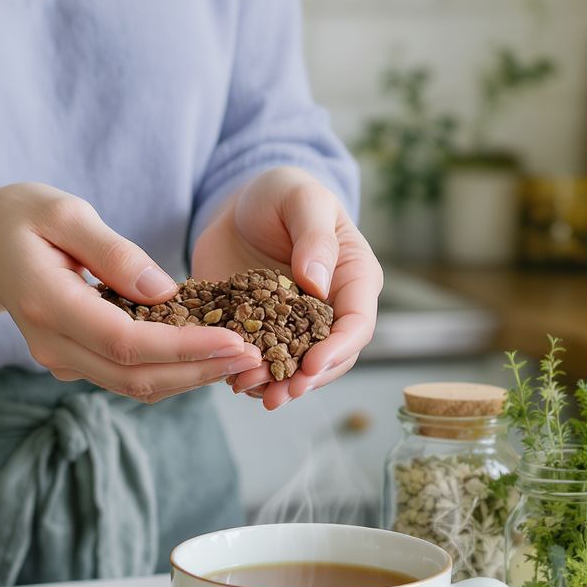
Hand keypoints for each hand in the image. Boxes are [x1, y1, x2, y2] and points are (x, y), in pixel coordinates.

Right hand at [0, 183, 262, 401]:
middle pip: (136, 377)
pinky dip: (173, 371)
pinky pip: (129, 376)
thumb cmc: (20, 217)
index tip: (237, 340)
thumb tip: (163, 289)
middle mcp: (53, 344)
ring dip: (193, 377)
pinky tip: (212, 355)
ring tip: (247, 359)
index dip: (185, 349)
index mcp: (47, 304)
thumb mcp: (61, 211)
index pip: (125, 343)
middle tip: (258, 356)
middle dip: (201, 371)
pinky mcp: (76, 361)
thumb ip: (110, 250)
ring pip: (135, 386)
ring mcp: (62, 360)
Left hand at [192, 167, 381, 409]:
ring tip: (245, 387)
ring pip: (295, 367)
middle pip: (330, 358)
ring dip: (273, 384)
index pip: (357, 324)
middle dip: (304, 379)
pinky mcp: (263, 332)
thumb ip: (314, 236)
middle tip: (278, 394)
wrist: (243, 206)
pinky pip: (262, 360)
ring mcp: (297, 326)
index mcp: (354, 278)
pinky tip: (228, 378)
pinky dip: (249, 373)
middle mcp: (331, 309)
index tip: (312, 365)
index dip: (338, 350)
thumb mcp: (301, 199)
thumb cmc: (283, 192)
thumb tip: (318, 283)